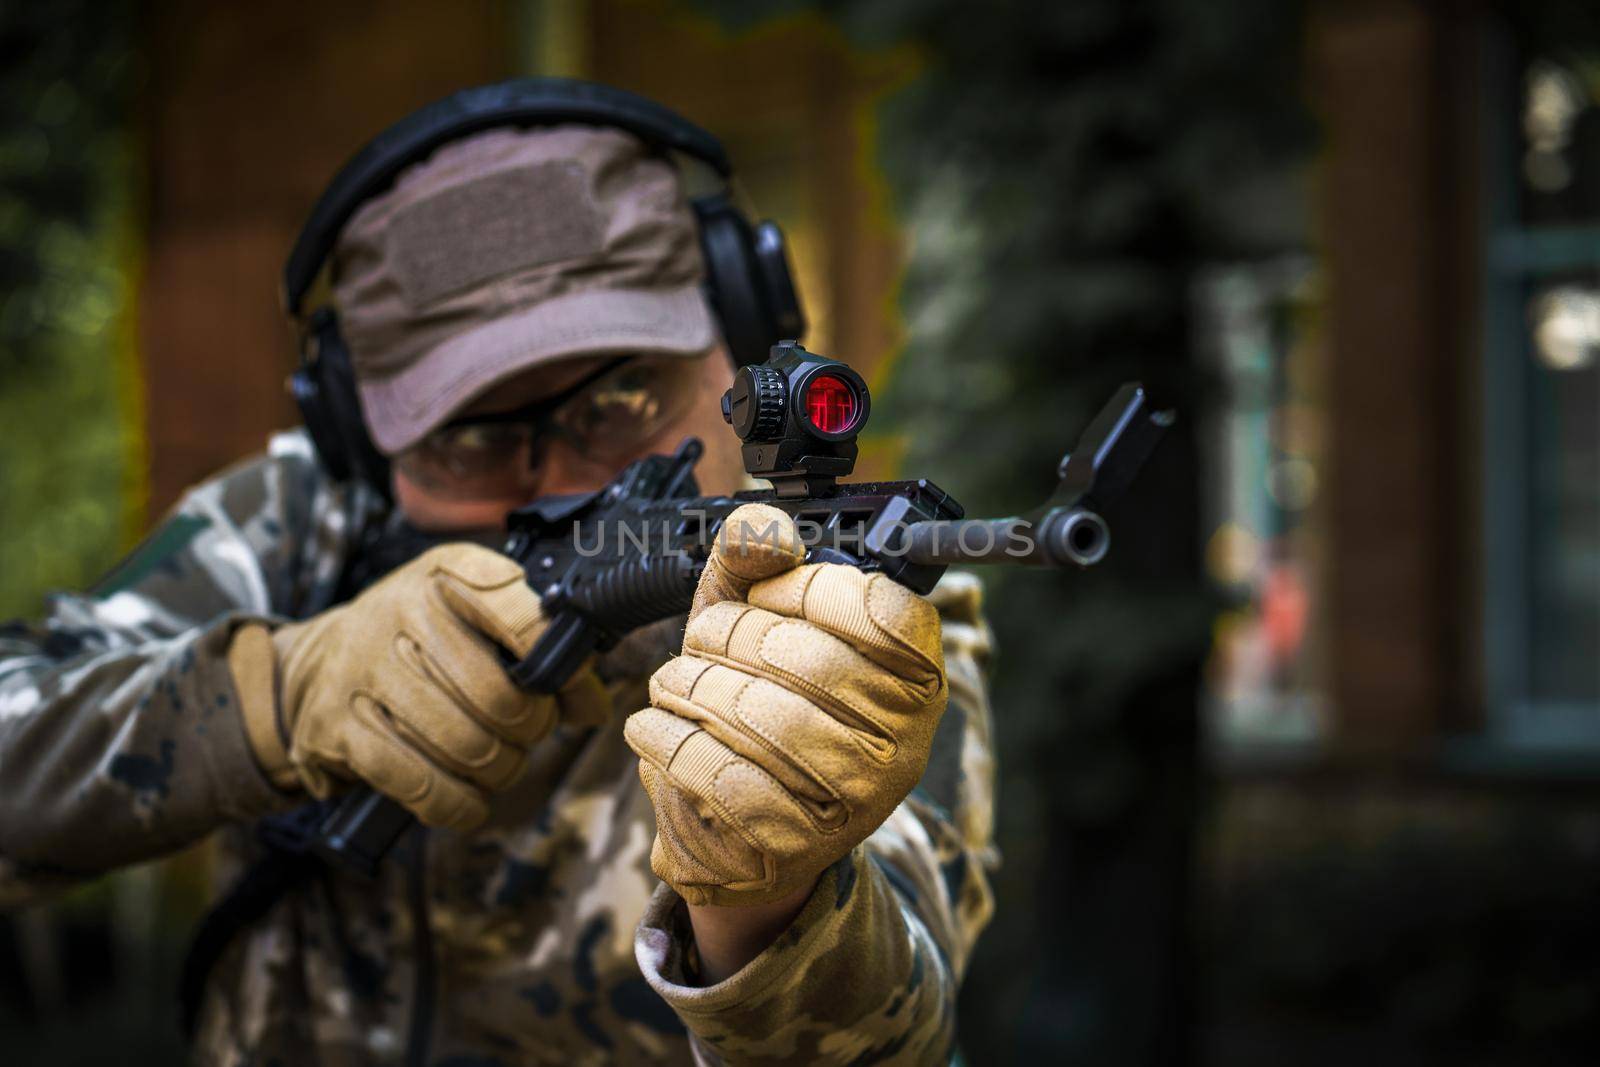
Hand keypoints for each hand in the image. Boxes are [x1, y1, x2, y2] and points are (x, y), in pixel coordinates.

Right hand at [229, 544, 606, 830]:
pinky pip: (421, 784)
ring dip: (498, 769)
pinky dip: (458, 804)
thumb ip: (546, 657)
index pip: (522, 614)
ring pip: (466, 745)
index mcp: (449, 573)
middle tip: (527, 731)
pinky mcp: (338, 728)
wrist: (318, 665)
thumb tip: (592, 708)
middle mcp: (402, 611)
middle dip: (530, 729)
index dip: (558, 662)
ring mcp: (365, 669)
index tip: (563, 686)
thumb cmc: (424, 644)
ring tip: (498, 761)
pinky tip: (467, 798)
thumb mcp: (480, 624)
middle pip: (501, 697)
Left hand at [625, 504, 946, 906]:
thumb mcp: (754, 617)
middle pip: (807, 658)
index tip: (763, 594)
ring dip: (690, 686)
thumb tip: (768, 530)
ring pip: (758, 715)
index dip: (805, 588)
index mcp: (914, 673)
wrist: (735, 828)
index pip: (878, 606)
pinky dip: (670, 740)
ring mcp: (856, 799)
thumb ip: (756, 558)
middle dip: (728, 636)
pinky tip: (656, 728)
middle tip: (700, 641)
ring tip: (673, 685)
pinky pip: (720, 776)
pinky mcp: (798, 846)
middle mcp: (903, 739)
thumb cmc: (755, 701)